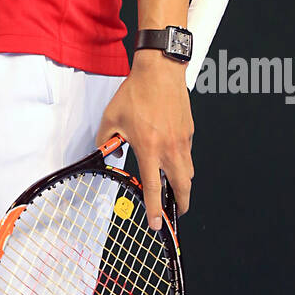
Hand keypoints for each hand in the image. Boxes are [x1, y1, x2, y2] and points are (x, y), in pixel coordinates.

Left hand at [94, 50, 193, 230]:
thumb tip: (108, 152)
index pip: (154, 187)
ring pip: (188, 172)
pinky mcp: (189, 131)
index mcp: (149, 147)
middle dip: (180, 204)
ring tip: (174, 189)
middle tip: (174, 212)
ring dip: (183, 185)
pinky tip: (172, 158)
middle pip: (182, 187)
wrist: (159, 71)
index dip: (155, 209)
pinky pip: (188, 154)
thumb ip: (106, 140)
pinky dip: (182, 163)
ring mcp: (182, 140)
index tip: (156, 224)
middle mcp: (169, 147)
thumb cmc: (136, 92)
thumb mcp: (111, 118)